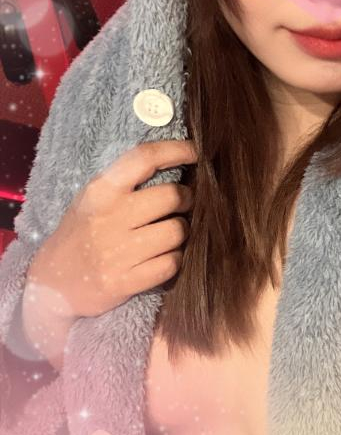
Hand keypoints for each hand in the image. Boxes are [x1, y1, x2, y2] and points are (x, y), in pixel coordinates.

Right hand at [24, 139, 196, 320]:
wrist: (53, 283)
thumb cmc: (82, 233)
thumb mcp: (93, 198)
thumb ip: (126, 182)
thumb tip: (177, 162)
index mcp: (101, 191)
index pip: (144, 158)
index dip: (176, 151)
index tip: (195, 152)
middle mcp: (109, 217)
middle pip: (172, 196)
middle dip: (186, 198)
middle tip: (182, 203)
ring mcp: (117, 251)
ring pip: (177, 231)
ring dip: (181, 232)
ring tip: (169, 233)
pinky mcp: (124, 282)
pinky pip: (171, 263)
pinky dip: (173, 259)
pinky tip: (162, 257)